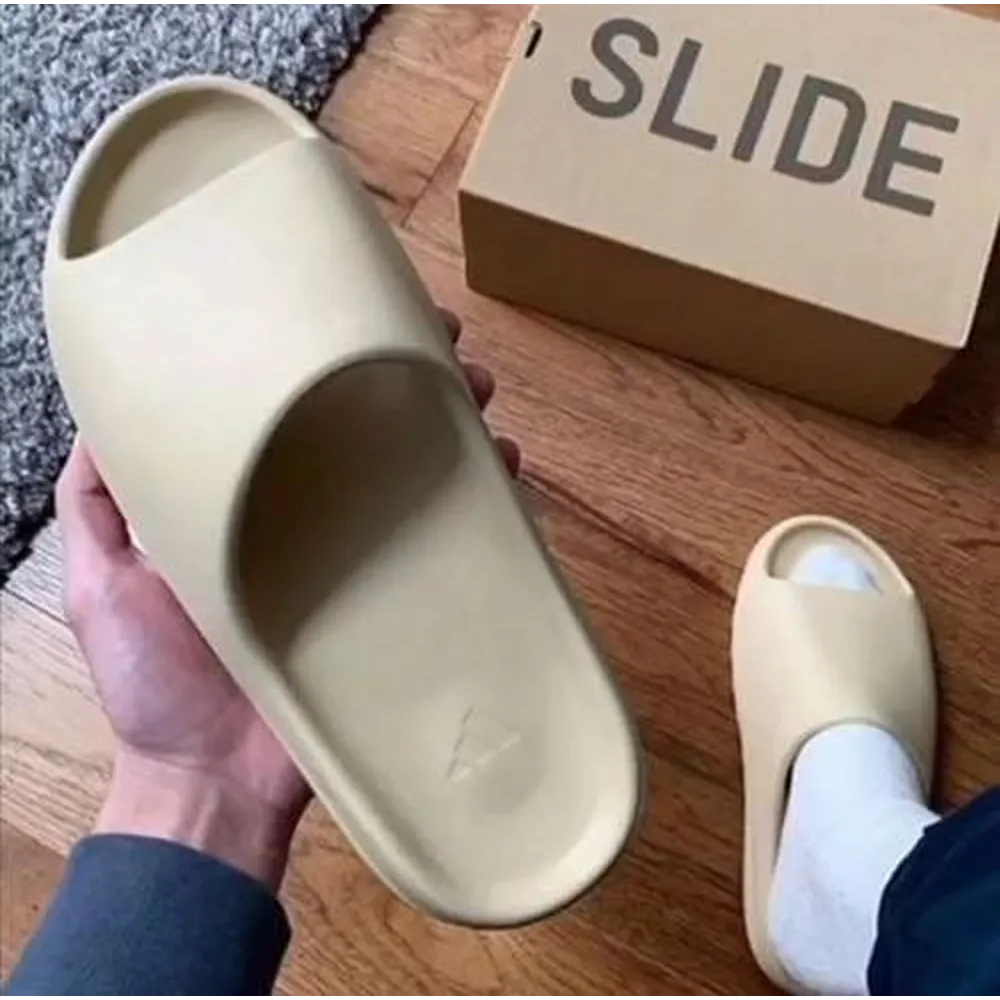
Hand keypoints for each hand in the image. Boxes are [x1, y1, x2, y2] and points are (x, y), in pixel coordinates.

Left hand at [57, 308, 518, 890]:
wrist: (214, 780)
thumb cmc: (155, 685)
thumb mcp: (102, 582)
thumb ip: (96, 505)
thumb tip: (99, 418)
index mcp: (251, 503)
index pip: (299, 414)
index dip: (332, 363)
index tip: (358, 315)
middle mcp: (314, 520)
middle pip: (376, 434)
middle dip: (417, 383)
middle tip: (449, 349)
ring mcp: (364, 562)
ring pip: (425, 478)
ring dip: (462, 431)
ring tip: (485, 405)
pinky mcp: (399, 604)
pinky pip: (453, 547)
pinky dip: (488, 510)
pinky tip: (507, 481)